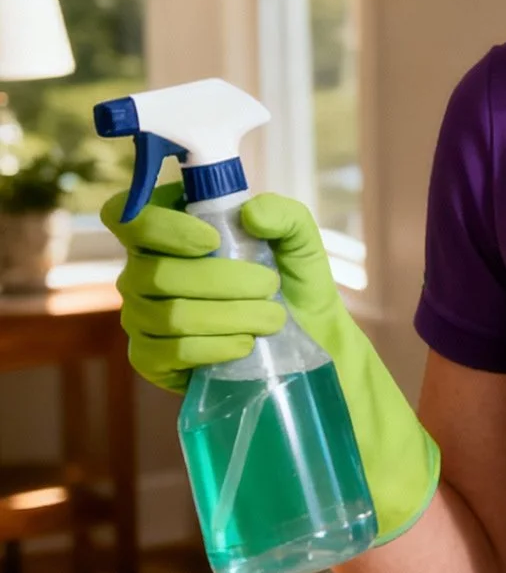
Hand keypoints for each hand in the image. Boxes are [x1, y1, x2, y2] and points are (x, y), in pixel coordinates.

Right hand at [102, 185, 440, 542]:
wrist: (308, 343)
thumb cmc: (294, 285)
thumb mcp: (302, 245)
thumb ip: (285, 216)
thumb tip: (252, 213)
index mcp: (169, 235)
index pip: (129, 218)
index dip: (162, 225)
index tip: (214, 237)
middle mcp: (144, 275)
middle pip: (155, 272)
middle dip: (223, 280)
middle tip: (268, 287)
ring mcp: (143, 319)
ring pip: (166, 314)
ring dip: (227, 315)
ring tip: (270, 318)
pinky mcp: (151, 359)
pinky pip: (167, 353)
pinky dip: (213, 347)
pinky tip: (244, 347)